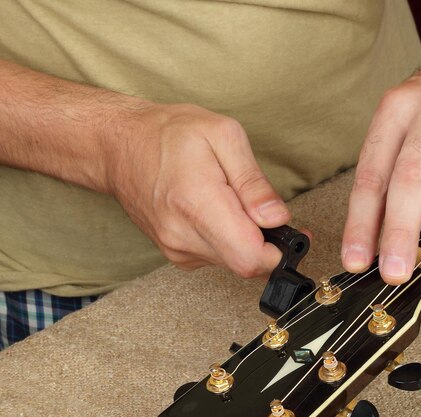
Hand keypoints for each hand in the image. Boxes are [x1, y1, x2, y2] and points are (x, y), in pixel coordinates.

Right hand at [105, 103, 287, 276]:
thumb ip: (254, 183)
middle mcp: (184, 236)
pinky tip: (218, 215)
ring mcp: (177, 250)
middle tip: (266, 213)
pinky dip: (228, 241)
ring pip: (233, 264)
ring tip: (233, 205)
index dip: (278, 252)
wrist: (119, 146)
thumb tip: (276, 218)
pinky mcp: (176, 254)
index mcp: (198, 205)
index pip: (249, 258)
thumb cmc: (168, 135)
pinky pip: (217, 259)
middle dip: (267, 244)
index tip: (289, 234)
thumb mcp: (223, 136)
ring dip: (245, 241)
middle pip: (245, 265)